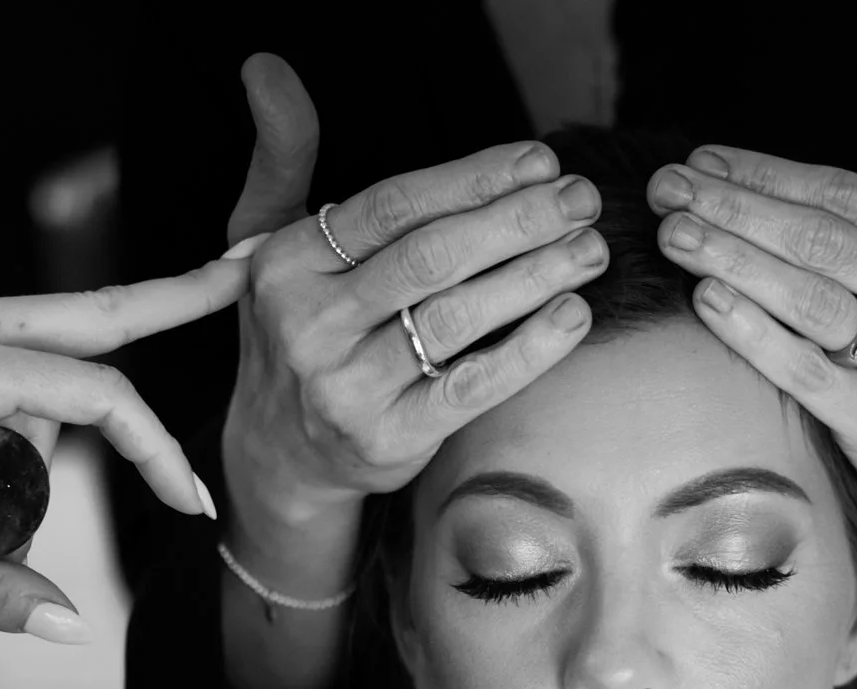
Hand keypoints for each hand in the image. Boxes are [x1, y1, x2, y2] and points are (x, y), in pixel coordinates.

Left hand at [0, 264, 247, 641]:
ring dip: (84, 395)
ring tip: (32, 491)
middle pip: (96, 314)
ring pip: (52, 336)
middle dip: (174, 299)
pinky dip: (42, 387)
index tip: (190, 509)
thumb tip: (73, 630)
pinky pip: (8, 349)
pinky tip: (20, 454)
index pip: (100, 398)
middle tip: (246, 275)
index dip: (158, 455)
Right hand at [218, 54, 607, 573]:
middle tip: (582, 199)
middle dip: (517, 222)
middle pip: (431, 258)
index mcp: (286, 264)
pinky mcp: (387, 440)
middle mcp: (308, 325)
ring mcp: (345, 388)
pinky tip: (572, 316)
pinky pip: (471, 387)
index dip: (472, 179)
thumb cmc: (299, 327)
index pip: (392, 207)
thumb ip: (284, 155)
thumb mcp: (268, 240)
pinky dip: (528, 350)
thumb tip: (267, 68)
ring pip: (456, 318)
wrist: (283, 452)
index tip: (539, 161)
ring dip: (534, 277)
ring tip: (588, 249)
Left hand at [649, 82, 856, 520]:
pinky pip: (805, 373)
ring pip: (811, 302)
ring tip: (675, 234)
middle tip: (670, 190)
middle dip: (739, 210)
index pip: (849, 196)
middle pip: (823, 242)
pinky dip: (753, 334)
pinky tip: (705, 300)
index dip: (771, 174)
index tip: (704, 158)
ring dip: (735, 261)